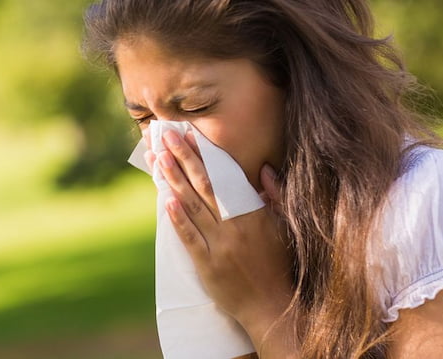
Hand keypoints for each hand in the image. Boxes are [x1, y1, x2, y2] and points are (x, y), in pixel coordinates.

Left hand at [155, 129, 295, 353]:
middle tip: (165, 135)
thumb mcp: (284, 226)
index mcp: (254, 213)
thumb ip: (275, 195)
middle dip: (183, 157)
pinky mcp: (208, 266)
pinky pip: (190, 238)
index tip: (189, 135)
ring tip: (159, 157)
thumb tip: (264, 169)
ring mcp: (221, 246)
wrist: (272, 306)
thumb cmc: (278, 264)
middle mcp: (236, 226)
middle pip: (204, 185)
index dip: (205, 155)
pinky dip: (178, 219)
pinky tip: (166, 200)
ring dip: (174, 180)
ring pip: (192, 206)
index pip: (224, 176)